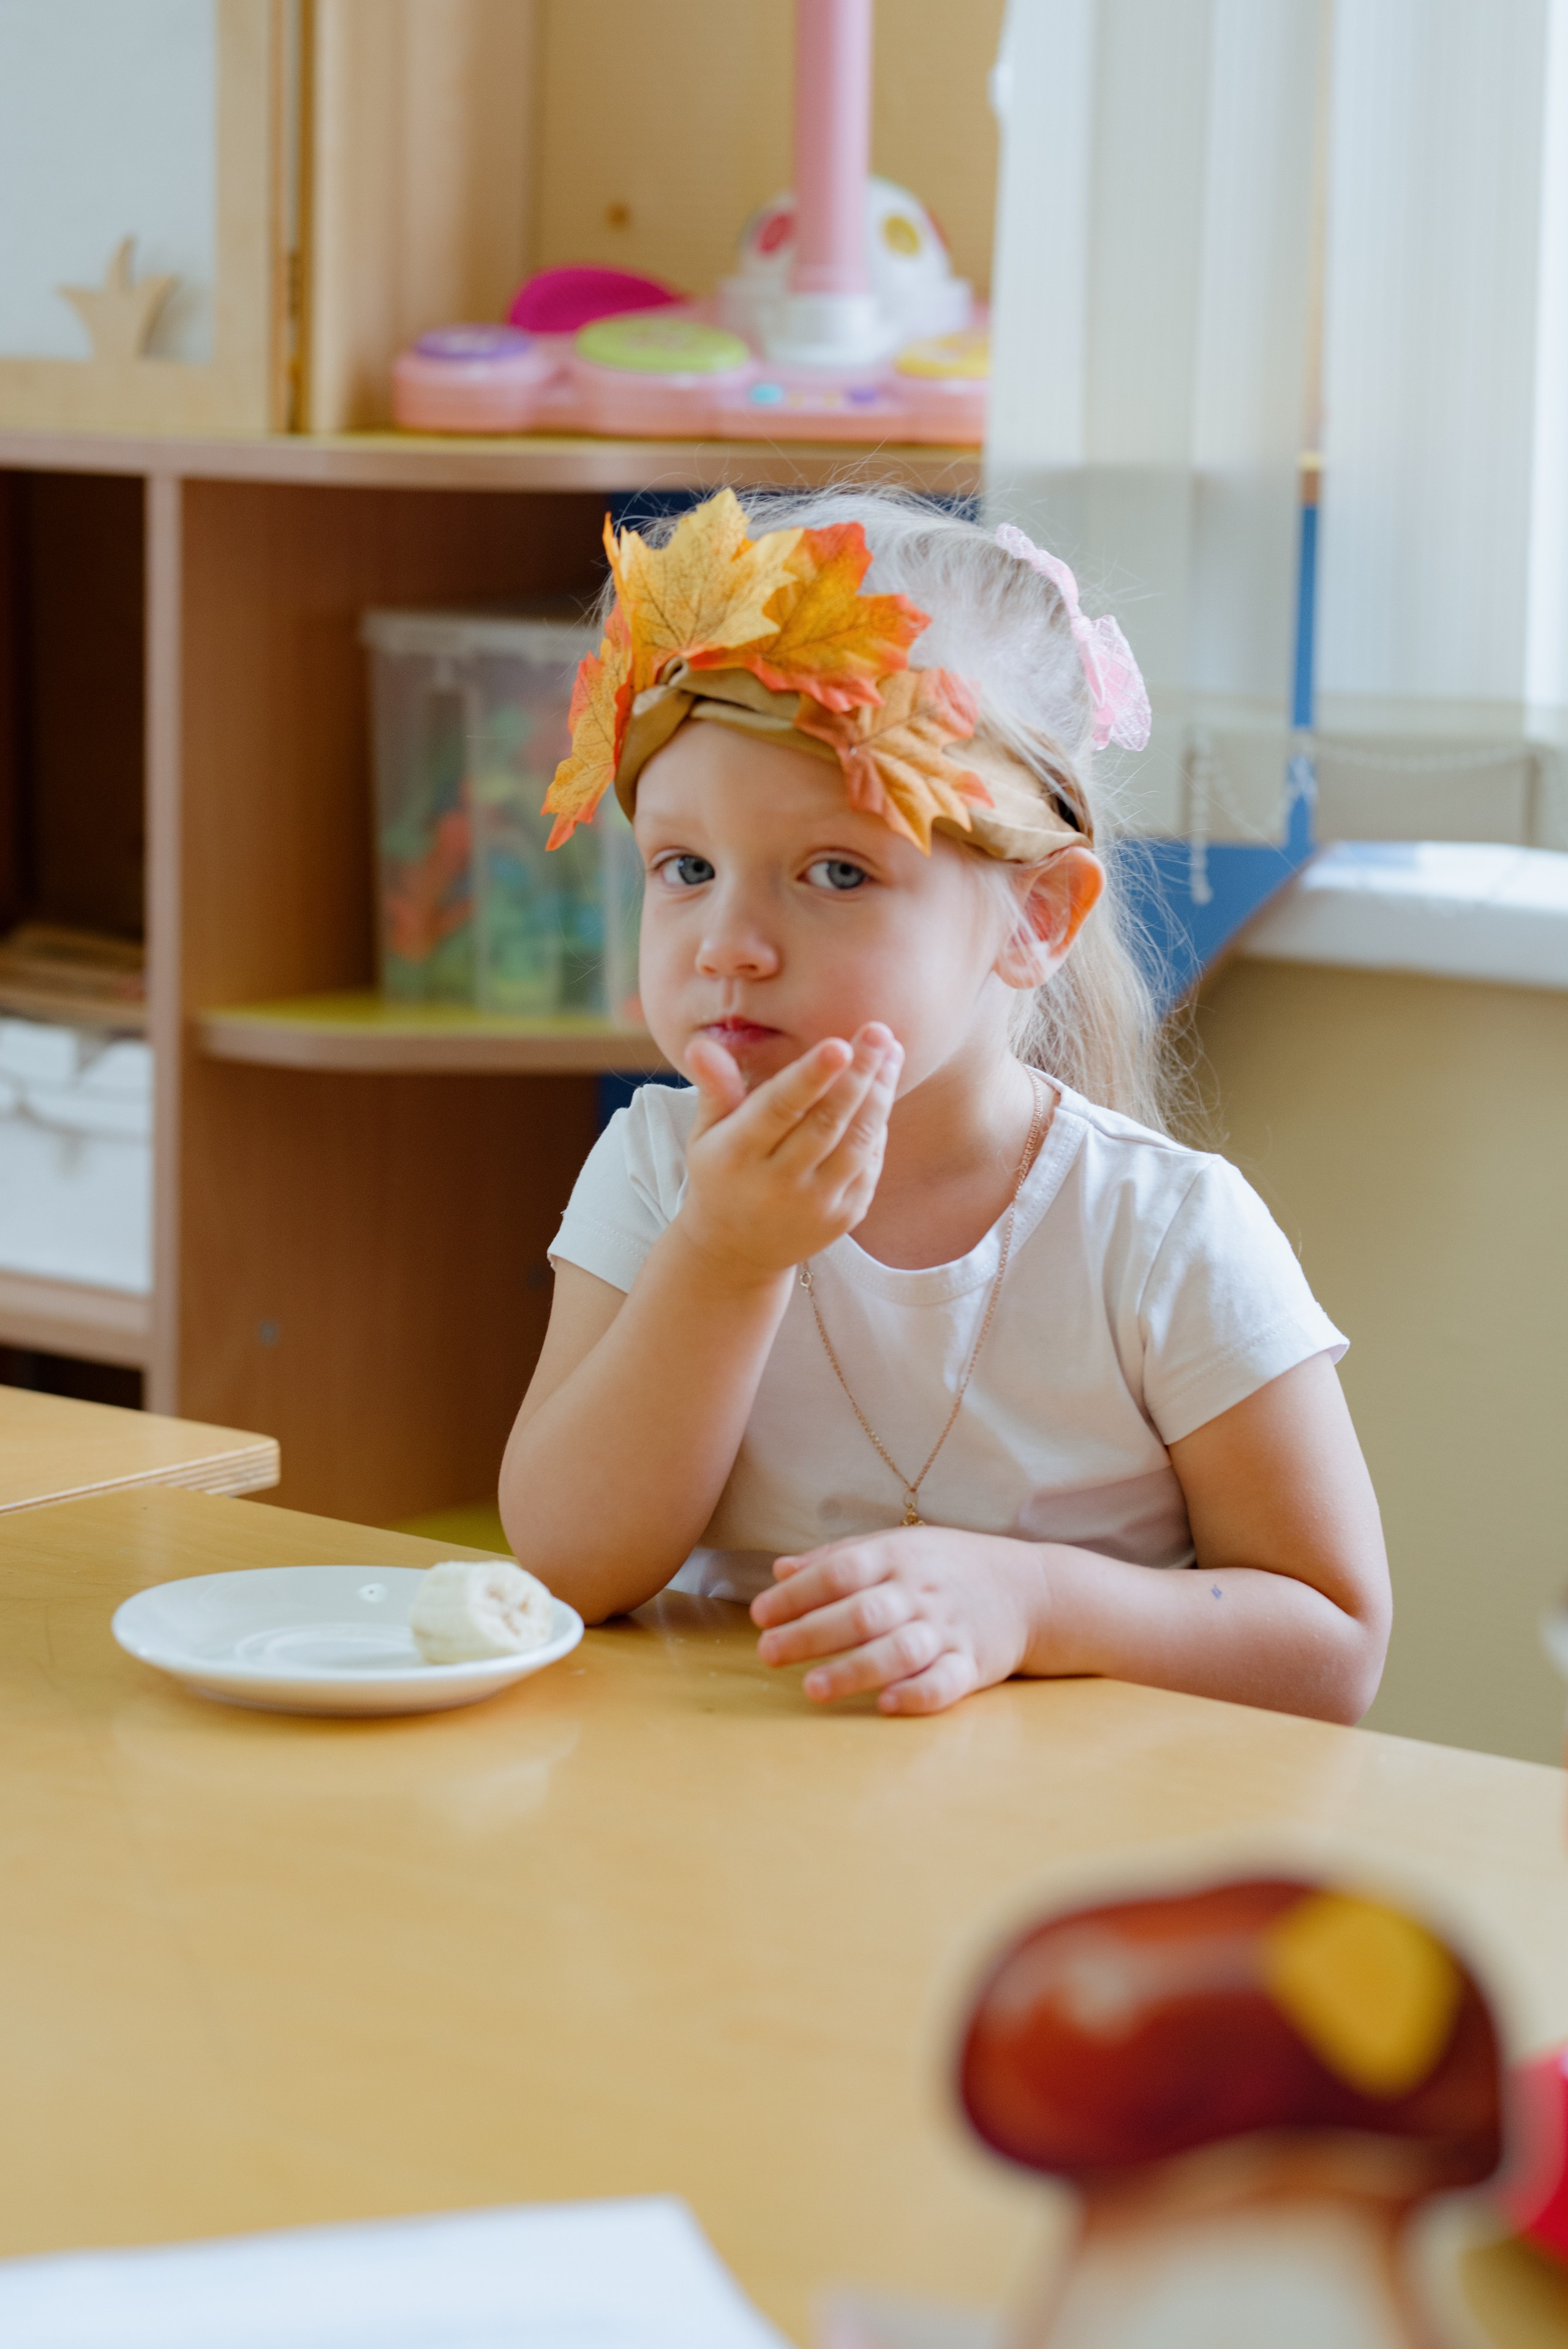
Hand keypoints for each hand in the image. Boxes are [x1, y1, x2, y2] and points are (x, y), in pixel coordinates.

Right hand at [676, 1024, 902, 1283]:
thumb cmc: (722, 1174)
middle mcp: (777, 1184)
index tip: (840, 1045)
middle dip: (858, 1074)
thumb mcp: (704, 1135)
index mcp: (737, 1155)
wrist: (737, 1252)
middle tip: (880, 1031)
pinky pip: (870, 1164)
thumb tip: (703, 1044)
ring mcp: (815, 1204)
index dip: (811, 1077)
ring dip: (878, 1094)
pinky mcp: (844, 1217)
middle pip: (827, 1122)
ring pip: (857, 1142)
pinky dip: (879, 1126)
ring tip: (891, 1052)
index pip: (779, 1109)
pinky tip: (881, 1092)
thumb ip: (714, 1089)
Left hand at [750, 1528, 1047, 1713]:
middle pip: (863, 1612)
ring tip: (812, 1688)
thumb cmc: (948, 1567)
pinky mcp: (972, 1665)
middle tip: (769, 1652)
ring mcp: (949, 1629)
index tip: (761, 1614)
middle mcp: (921, 1592)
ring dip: (853, 1669)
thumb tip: (779, 1570)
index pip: (842, 1571)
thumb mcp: (898, 1547)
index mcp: (899, 1556)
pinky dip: (916, 1695)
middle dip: (812, 1633)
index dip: (799, 1592)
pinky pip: (945, 1683)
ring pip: (899, 1650)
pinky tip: (884, 1704)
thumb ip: (838, 1557)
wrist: (1031, 1590)